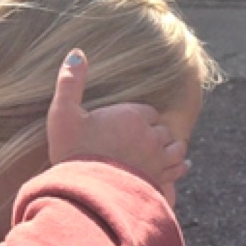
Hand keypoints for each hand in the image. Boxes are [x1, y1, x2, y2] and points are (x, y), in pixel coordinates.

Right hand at [40, 47, 188, 196]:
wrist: (84, 193)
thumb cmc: (72, 151)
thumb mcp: (63, 113)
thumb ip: (70, 81)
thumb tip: (77, 52)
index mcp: (132, 116)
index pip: (148, 112)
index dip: (140, 117)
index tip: (129, 124)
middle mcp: (150, 137)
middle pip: (162, 130)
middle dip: (155, 133)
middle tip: (144, 138)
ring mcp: (157, 161)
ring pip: (176, 149)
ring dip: (171, 147)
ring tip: (166, 148)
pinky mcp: (159, 182)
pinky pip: (178, 171)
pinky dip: (180, 167)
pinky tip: (182, 165)